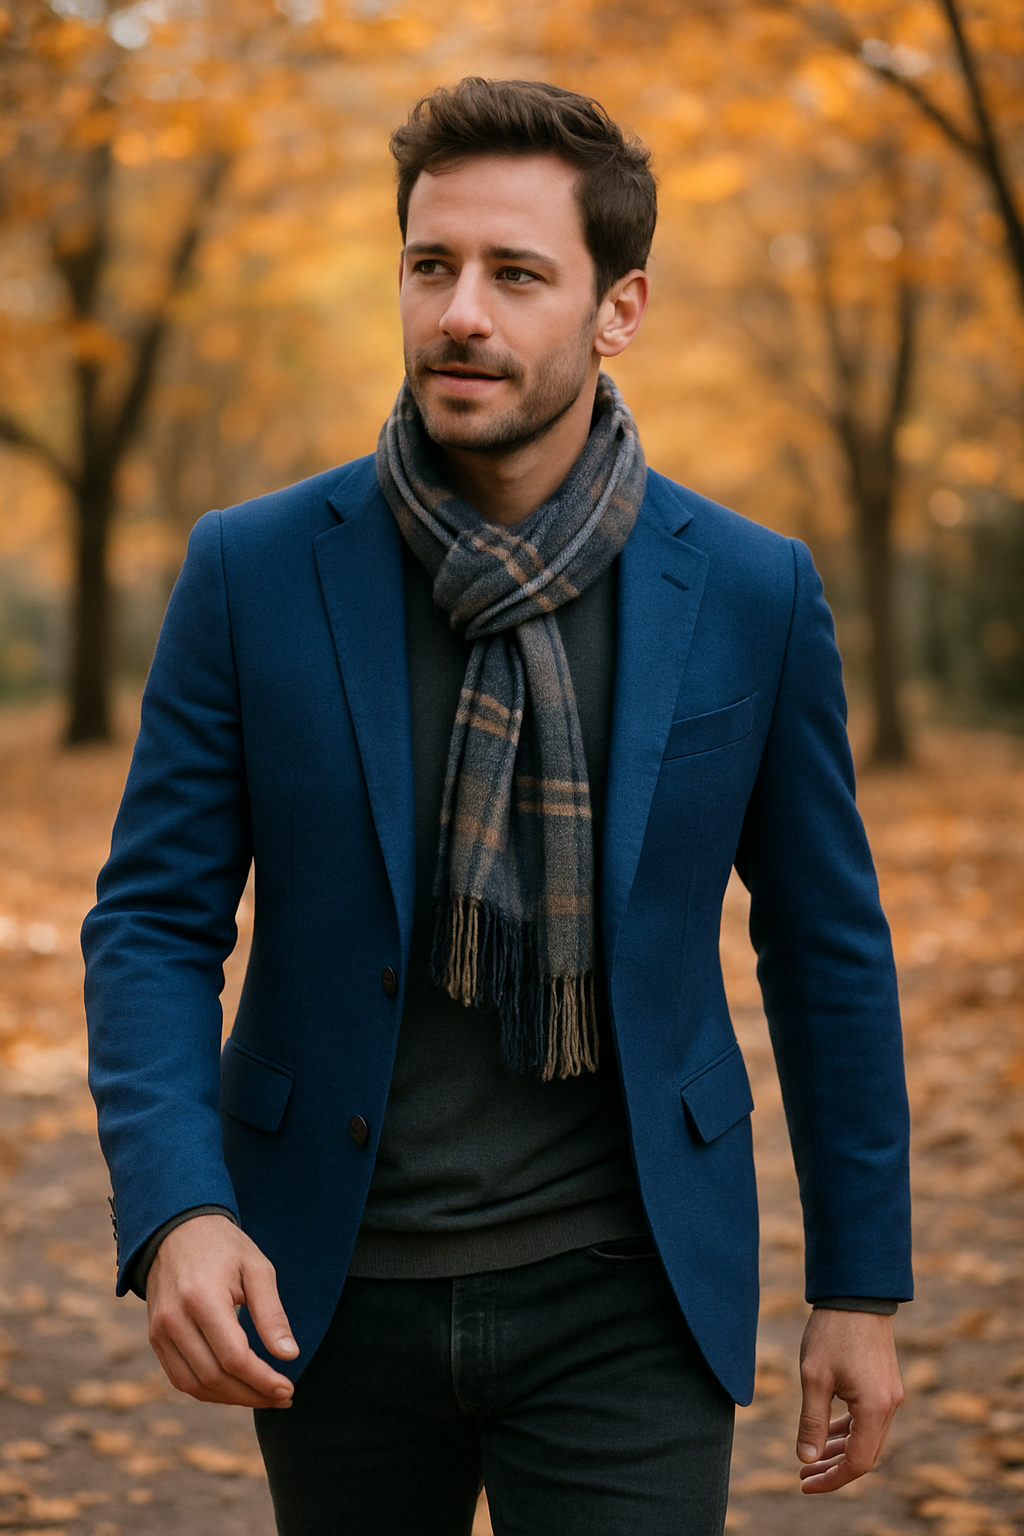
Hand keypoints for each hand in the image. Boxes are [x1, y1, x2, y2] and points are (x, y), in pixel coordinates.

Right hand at [146, 1214, 298, 1408]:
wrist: (177, 1231)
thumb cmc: (224, 1247)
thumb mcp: (256, 1269)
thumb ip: (271, 1314)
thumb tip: (289, 1356)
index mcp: (203, 1298)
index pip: (234, 1357)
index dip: (263, 1380)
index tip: (289, 1388)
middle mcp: (175, 1319)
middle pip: (215, 1377)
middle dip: (252, 1394)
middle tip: (283, 1396)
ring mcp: (160, 1332)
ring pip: (196, 1386)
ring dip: (232, 1399)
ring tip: (263, 1396)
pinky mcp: (155, 1339)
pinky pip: (181, 1379)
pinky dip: (209, 1391)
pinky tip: (236, 1387)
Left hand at [795, 1308, 902, 1492]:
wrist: (855, 1294)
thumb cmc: (831, 1333)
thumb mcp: (814, 1377)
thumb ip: (812, 1421)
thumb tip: (807, 1458)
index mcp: (874, 1408)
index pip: (857, 1463)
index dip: (832, 1479)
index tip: (805, 1483)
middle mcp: (889, 1406)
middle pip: (865, 1455)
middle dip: (835, 1469)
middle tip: (804, 1475)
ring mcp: (890, 1394)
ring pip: (867, 1437)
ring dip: (841, 1450)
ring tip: (811, 1458)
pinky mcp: (885, 1383)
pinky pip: (868, 1419)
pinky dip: (849, 1430)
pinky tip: (828, 1432)